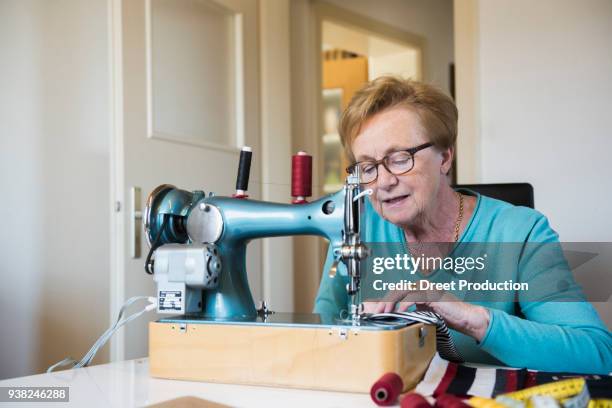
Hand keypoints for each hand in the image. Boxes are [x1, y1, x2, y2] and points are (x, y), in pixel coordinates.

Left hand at [362, 280, 490, 341]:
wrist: (466, 319)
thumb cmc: (448, 318)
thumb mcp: (425, 315)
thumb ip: (413, 313)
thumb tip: (397, 319)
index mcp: (418, 291)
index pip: (397, 292)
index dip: (386, 301)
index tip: (378, 311)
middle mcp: (421, 287)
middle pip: (397, 289)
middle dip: (385, 300)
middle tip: (377, 312)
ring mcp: (427, 289)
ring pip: (403, 290)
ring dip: (391, 301)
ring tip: (385, 311)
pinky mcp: (432, 295)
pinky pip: (415, 296)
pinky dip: (406, 304)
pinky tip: (401, 312)